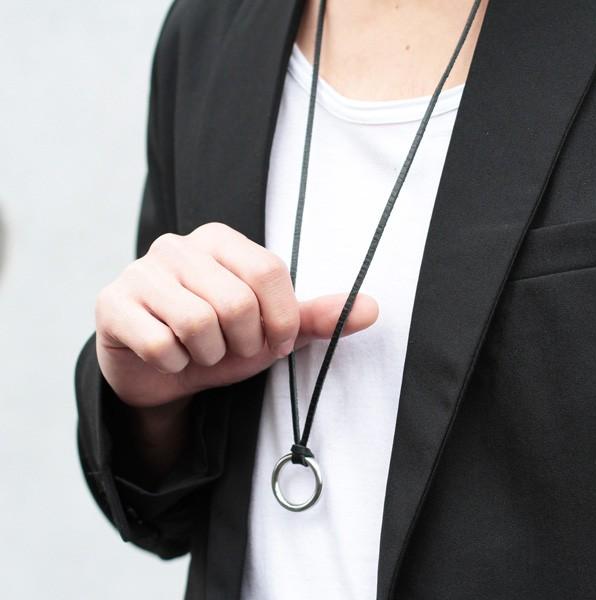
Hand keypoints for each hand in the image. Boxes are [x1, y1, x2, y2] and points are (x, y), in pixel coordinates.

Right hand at [95, 222, 378, 409]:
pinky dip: (175, 365)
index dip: (279, 320)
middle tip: (232, 349)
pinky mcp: (112, 303)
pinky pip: (160, 343)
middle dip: (242, 343)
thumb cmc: (220, 341)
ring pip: (197, 323)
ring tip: (201, 352)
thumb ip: (316, 318)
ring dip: (209, 355)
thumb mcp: (270, 330)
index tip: (273, 342)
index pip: (268, 272)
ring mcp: (140, 271)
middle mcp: (177, 246)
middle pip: (235, 302)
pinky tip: (170, 357)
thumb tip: (375, 309)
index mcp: (220, 240)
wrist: (162, 369)